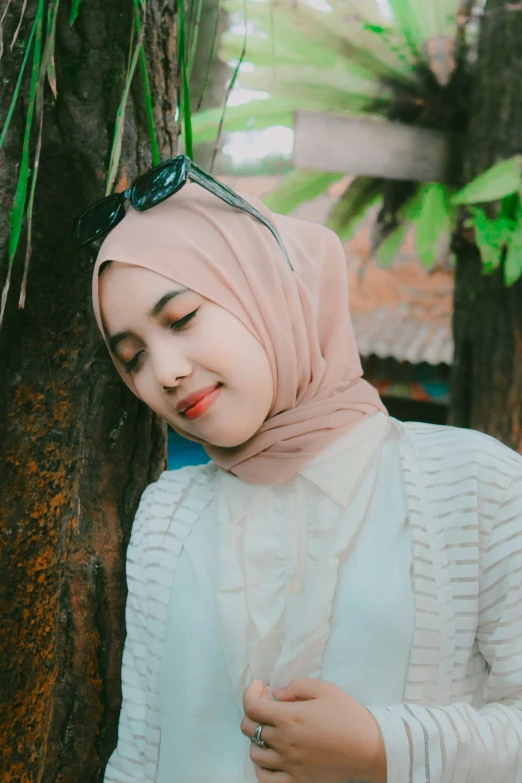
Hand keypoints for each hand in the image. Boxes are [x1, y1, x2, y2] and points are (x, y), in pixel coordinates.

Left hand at [240, 678, 386, 782]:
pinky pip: (265, 779)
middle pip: (249, 728)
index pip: (251, 706)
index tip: (261, 686)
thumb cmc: (349, 716)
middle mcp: (284, 742)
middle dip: (253, 712)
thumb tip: (277, 695)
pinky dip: (262, 767)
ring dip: (257, 738)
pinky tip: (272, 756)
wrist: (370, 749)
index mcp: (289, 718)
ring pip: (254, 753)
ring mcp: (288, 765)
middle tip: (267, 705)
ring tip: (271, 730)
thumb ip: (296, 687)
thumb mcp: (325, 689)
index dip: (250, 692)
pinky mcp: (297, 782)